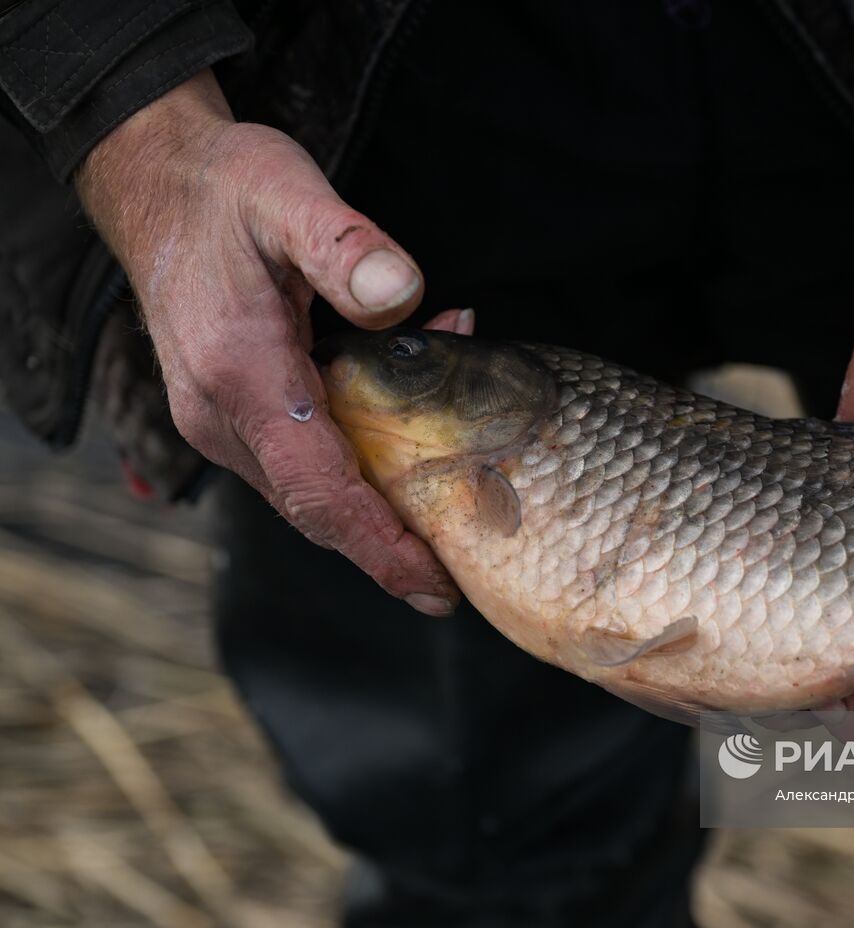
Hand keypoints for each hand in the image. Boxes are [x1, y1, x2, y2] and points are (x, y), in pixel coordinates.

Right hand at [77, 71, 459, 614]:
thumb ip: (346, 246)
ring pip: (313, 490)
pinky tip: (417, 420)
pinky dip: (364, 457)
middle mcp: (221, 414)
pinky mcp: (235, 412)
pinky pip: (305, 457)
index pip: (316, 489)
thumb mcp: (288, 193)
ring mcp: (222, 419)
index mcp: (240, 374)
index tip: (433, 586)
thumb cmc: (224, 187)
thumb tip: (404, 294)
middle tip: (466, 568)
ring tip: (461, 492)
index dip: (379, 545)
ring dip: (386, 496)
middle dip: (392, 547)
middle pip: (318, 509)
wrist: (154, 182)